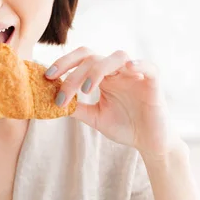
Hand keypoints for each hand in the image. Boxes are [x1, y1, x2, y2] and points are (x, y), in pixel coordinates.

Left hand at [45, 47, 180, 157]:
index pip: (80, 60)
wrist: (150, 143)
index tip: (47, 77)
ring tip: (86, 90)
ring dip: (98, 69)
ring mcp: (135, 75)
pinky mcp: (153, 83)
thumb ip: (77, 108)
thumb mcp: (95, 117)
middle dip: (73, 70)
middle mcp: (117, 71)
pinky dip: (138, 64)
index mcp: (102, 76)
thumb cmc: (124, 127)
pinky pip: (148, 67)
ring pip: (116, 57)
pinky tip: (128, 69)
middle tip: (59, 88)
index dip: (63, 64)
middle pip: (92, 57)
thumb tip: (51, 102)